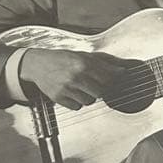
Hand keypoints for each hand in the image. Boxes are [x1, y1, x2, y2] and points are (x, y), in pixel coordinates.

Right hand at [19, 48, 139, 109]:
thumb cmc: (63, 59)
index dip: (111, 80)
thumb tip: (125, 69)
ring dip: (88, 96)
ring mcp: (66, 88)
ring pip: (89, 101)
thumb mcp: (84, 55)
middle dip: (99, 88)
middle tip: (91, 82)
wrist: (38, 64)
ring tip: (80, 87)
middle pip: (100, 92)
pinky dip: (77, 102)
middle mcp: (75, 75)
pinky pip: (77, 107)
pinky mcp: (58, 97)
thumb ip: (106, 62)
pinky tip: (72, 92)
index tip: (109, 78)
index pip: (109, 78)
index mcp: (84, 63)